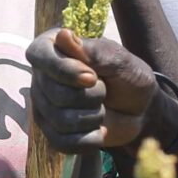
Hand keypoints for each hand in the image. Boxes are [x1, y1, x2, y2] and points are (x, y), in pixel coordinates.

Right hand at [27, 28, 160, 152]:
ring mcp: (45, 108)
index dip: (62, 69)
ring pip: (60, 120)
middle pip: (54, 94)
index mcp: (53, 49)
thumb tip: (62, 35)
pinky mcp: (53, 133)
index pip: (38, 55)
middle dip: (91, 96)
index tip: (91, 76)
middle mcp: (42, 78)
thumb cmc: (128, 76)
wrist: (140, 109)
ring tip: (102, 109)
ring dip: (92, 117)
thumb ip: (93, 51)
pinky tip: (99, 131)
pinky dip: (89, 140)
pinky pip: (63, 143)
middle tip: (105, 90)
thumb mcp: (119, 59)